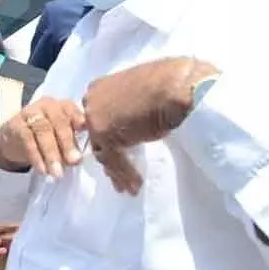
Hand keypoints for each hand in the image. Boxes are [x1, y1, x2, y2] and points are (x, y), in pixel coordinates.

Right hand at [0, 97, 84, 177]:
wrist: (14, 138)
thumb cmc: (47, 137)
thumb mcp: (61, 137)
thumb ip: (72, 143)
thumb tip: (78, 159)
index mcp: (62, 106)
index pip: (71, 109)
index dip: (77, 117)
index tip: (84, 129)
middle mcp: (46, 106)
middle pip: (58, 121)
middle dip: (67, 142)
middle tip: (74, 161)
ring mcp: (29, 113)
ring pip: (42, 130)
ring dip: (51, 152)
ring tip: (57, 172)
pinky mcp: (15, 125)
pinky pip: (27, 140)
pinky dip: (36, 156)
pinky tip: (42, 169)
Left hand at [83, 57, 218, 194]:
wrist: (176, 85)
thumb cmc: (169, 82)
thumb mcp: (142, 92)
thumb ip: (131, 105)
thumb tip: (137, 120)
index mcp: (99, 87)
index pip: (99, 117)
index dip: (108, 136)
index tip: (118, 149)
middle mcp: (92, 100)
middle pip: (97, 135)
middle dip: (108, 156)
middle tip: (116, 175)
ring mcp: (95, 117)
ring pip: (103, 151)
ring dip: (116, 172)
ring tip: (127, 188)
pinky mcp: (105, 134)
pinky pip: (113, 160)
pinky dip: (124, 174)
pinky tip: (135, 185)